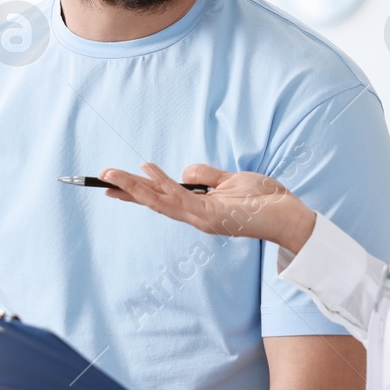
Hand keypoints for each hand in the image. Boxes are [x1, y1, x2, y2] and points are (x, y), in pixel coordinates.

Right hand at [99, 163, 316, 254]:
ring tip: (110, 175)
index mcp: (199, 209)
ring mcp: (202, 218)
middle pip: (153, 202)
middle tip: (99, 180)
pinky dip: (161, 183)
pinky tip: (146, 170)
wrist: (290, 215)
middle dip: (125, 190)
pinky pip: (180, 198)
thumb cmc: (265, 200)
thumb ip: (207, 175)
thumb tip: (185, 171)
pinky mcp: (212, 216)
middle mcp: (196, 217)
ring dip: (134, 187)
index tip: (111, 183)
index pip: (161, 198)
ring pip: (159, 201)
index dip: (136, 191)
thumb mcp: (231, 180)